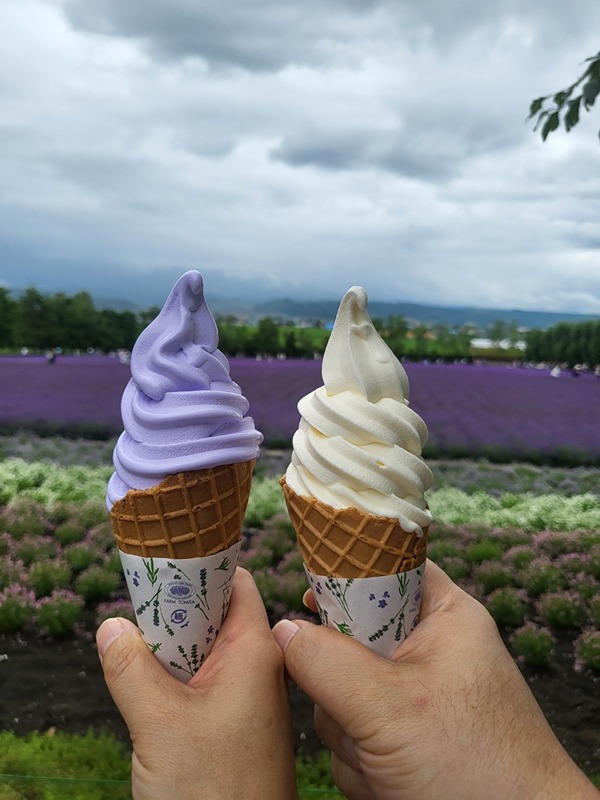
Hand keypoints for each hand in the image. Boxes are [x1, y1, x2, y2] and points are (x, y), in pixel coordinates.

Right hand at [97, 567, 297, 799]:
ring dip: (176, 649)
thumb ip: (130, 667)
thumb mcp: (157, 721)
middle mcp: (261, 668)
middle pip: (218, 615)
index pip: (236, 582)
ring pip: (210, 652)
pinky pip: (209, 684)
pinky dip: (182, 678)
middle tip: (140, 606)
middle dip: (178, 610)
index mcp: (256, 650)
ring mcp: (252, 699)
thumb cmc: (212, 790)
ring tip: (141, 646)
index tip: (166, 561)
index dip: (203, 567)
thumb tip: (112, 626)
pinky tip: (155, 688)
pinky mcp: (240, 726)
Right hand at [273, 560, 597, 799]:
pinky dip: (359, 760)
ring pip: (343, 692)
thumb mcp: (389, 706)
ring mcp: (414, 699)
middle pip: (351, 637)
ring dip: (348, 732)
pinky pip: (353, 733)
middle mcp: (428, 652)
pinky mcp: (404, 739)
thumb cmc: (475, 767)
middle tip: (359, 711)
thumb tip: (281, 631)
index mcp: (443, 616)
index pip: (387, 568)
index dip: (346, 576)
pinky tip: (385, 780)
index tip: (311, 598)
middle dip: (341, 685)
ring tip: (382, 759)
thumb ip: (326, 661)